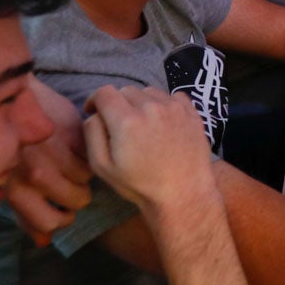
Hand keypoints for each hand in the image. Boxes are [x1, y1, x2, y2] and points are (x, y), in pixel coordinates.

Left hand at [6, 78, 92, 246]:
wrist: (9, 95)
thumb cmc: (6, 142)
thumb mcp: (8, 180)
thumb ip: (24, 213)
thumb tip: (43, 241)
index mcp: (14, 187)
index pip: (49, 222)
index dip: (60, 218)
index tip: (62, 210)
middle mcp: (34, 173)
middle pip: (74, 202)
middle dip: (76, 196)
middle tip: (71, 185)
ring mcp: (55, 152)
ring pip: (86, 180)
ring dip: (83, 174)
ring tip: (72, 163)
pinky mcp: (72, 133)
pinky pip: (91, 155)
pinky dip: (87, 154)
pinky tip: (75, 147)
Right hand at [81, 85, 219, 213]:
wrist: (183, 193)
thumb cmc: (140, 184)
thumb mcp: (103, 166)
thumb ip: (92, 134)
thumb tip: (95, 114)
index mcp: (126, 121)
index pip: (105, 92)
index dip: (95, 100)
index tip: (95, 111)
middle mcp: (151, 107)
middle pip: (126, 91)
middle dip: (118, 103)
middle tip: (120, 124)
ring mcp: (174, 107)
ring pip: (149, 92)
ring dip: (141, 103)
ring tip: (143, 124)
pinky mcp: (191, 111)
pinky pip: (172, 96)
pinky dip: (163, 104)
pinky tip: (162, 122)